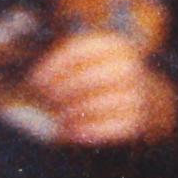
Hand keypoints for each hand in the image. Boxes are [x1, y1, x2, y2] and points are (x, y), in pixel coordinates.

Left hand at [26, 33, 171, 147]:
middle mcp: (127, 68)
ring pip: (93, 105)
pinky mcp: (135, 120)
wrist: (147, 97)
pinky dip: (84, 131)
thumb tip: (30, 82)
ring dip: (69, 113)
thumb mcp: (92, 59)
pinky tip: (69, 131)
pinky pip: (105, 128)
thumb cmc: (105, 76)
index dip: (53, 67)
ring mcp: (134, 95)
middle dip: (59, 92)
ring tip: (57, 117)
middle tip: (45, 100)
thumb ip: (64, 62)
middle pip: (84, 79)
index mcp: (114, 46)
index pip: (78, 52)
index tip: (35, 80)